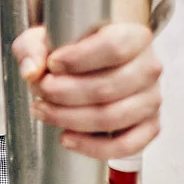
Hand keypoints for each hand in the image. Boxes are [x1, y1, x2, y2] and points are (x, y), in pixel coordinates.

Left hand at [12, 0, 162, 160]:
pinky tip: (67, 137)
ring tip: (43, 111)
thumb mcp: (45, 36)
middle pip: (107, 87)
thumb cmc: (71, 47)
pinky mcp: (149, 126)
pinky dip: (93, 147)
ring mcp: (151, 99)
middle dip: (64, 93)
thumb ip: (33, 47)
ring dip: (70, 119)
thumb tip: (32, 71)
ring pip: (112, 117)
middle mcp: (149, 67)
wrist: (89, 61)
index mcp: (134, 36)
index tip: (51, 64)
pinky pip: (126, 145)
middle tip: (40, 90)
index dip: (78, 59)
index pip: (114, 47)